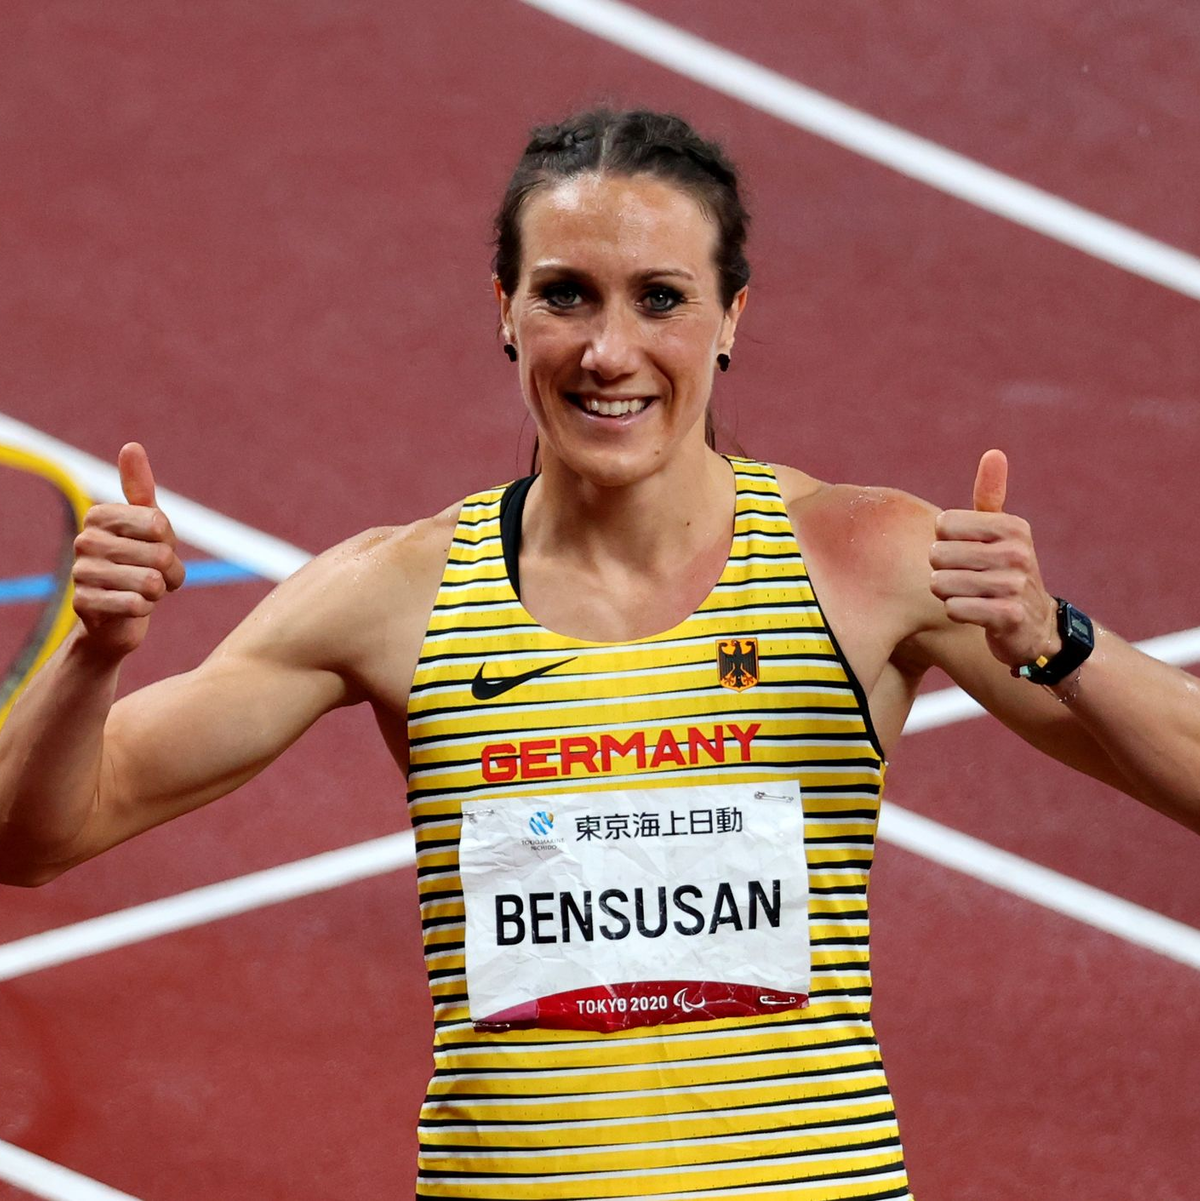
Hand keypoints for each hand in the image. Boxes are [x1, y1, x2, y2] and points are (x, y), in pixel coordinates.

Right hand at [71, 443, 185, 657]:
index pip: (159, 524)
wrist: (117, 616)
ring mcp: (81, 572)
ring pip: (152, 582)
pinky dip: (145, 609)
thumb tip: (131, 446)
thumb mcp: (147, 525)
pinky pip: (136, 605)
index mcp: (100, 515)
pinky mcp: (83, 604)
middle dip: (170, 572)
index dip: (170, 543)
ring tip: (144, 592)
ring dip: (159, 593)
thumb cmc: (138, 564)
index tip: (156, 549)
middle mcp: (85, 540)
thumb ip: (140, 488)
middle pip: (160, 555)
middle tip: (155, 576)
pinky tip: (132, 607)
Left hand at [930, 449, 1058, 669]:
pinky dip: (957, 613)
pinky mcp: (1008, 616)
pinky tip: (976, 614)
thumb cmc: (1005, 571)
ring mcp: (1015, 585)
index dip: (944, 542)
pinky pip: (954, 609)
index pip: (943, 524)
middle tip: (968, 579)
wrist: (1035, 626)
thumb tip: (993, 452)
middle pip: (937, 555)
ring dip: (948, 594)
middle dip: (943, 571)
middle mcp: (1017, 552)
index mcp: (1012, 526)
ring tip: (972, 595)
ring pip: (941, 584)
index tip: (967, 553)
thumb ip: (991, 495)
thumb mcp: (1002, 532)